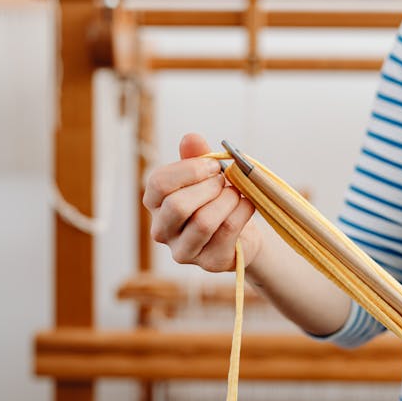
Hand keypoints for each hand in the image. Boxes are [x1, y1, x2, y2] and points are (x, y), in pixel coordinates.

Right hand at [143, 133, 261, 271]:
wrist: (241, 231)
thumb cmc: (217, 197)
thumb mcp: (206, 173)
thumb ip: (196, 155)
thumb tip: (190, 138)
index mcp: (154, 203)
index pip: (159, 183)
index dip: (190, 170)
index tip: (213, 166)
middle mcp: (162, 230)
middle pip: (178, 206)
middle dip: (209, 187)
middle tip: (224, 182)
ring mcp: (183, 250)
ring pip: (203, 222)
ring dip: (227, 200)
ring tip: (235, 194)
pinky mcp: (208, 262)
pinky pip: (227, 232)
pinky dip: (242, 211)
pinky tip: (246, 204)